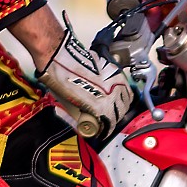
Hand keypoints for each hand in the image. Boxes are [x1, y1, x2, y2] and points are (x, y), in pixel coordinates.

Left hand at [36, 23, 134, 140]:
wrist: (58, 56)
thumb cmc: (59, 77)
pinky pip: (125, 85)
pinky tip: (116, 94)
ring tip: (113, 108)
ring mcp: (115, 79)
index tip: (104, 131)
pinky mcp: (113, 70)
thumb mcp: (70, 104)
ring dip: (121, 105)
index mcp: (102, 105)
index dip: (107, 129)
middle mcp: (112, 92)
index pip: (111, 123)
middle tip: (107, 121)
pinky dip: (123, 92)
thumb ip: (82, 115)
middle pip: (121, 111)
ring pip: (127, 98)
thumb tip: (86, 122)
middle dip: (115, 118)